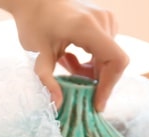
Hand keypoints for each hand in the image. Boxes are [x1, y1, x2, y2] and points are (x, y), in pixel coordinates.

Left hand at [6, 0, 128, 110]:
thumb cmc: (33, 23)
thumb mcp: (38, 56)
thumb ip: (48, 81)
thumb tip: (58, 105)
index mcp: (88, 28)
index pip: (116, 60)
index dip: (110, 85)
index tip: (96, 103)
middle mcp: (102, 20)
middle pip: (113, 62)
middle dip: (97, 81)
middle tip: (76, 89)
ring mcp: (104, 18)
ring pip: (109, 57)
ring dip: (90, 70)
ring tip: (67, 67)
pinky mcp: (103, 20)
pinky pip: (105, 49)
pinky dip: (90, 60)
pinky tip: (70, 58)